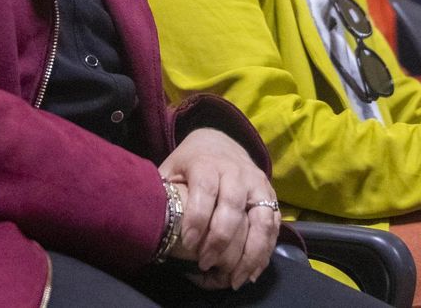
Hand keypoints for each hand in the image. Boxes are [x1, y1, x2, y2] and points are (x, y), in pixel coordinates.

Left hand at [158, 129, 279, 288]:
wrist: (221, 142)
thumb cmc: (190, 163)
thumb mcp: (171, 167)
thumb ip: (163, 190)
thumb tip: (146, 218)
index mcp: (208, 163)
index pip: (205, 189)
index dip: (197, 218)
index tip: (187, 243)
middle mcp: (236, 172)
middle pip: (233, 206)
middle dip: (220, 239)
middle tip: (205, 263)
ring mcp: (257, 184)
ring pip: (261, 219)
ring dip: (250, 252)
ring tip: (235, 278)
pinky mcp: (271, 195)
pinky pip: (274, 225)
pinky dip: (266, 251)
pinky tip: (252, 272)